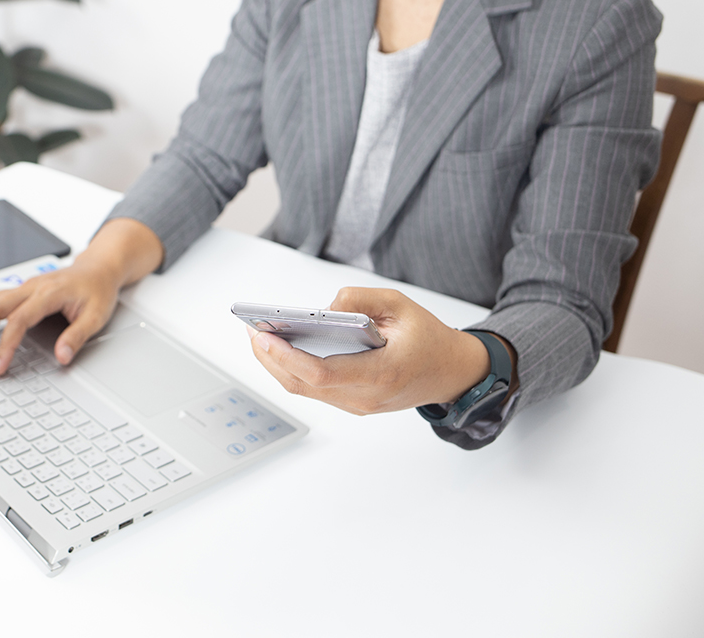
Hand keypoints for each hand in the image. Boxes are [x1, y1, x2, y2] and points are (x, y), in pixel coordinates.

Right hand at [0, 218, 162, 374]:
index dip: (5, 345)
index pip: (18, 320)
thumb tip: (62, 357)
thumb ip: (77, 337)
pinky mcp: (21, 289)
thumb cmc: (98, 290)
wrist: (98, 268)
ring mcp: (25, 286)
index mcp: (50, 293)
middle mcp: (32, 286)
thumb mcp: (96, 316)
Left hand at [248, 287, 504, 414]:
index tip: (263, 336)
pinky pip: (315, 389)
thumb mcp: (401, 305)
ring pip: (305, 389)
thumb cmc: (429, 339)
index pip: (321, 373)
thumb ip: (361, 299)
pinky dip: (293, 369)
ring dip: (277, 365)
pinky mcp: (352, 402)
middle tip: (251, 330)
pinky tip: (280, 348)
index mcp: (380, 374)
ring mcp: (357, 404)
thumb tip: (324, 308)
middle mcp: (365, 397)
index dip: (286, 356)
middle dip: (270, 358)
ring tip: (258, 337)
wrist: (452, 373)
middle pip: (303, 384)